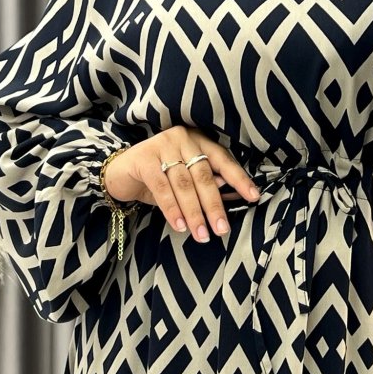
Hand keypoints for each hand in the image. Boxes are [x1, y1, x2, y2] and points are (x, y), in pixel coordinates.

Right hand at [102, 126, 260, 241]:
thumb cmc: (158, 178)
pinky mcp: (144, 158)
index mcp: (198, 140)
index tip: (253, 197)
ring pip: (184, 184)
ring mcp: (162, 145)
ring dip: (194, 213)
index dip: (238, 179)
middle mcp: (182, 138)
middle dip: (214, 206)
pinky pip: (162, 188)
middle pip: (204, 175)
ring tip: (201, 235)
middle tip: (222, 230)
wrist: (118, 173)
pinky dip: (172, 209)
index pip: (223, 160)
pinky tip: (180, 226)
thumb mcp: (184, 180)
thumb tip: (229, 195)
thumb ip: (205, 184)